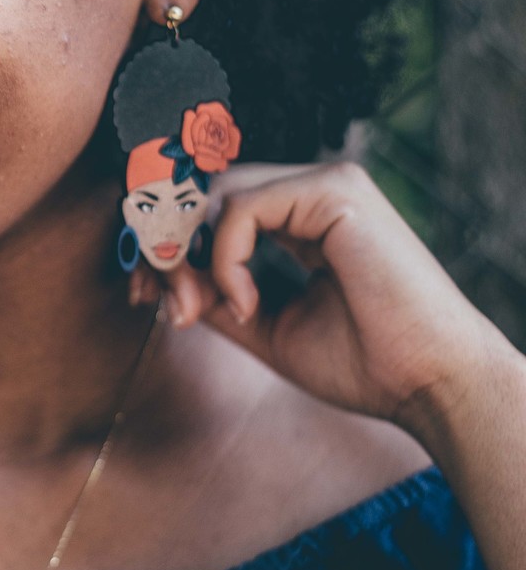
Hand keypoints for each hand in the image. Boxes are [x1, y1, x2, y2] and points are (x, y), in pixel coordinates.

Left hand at [125, 158, 506, 430]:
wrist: (426, 384)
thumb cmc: (362, 363)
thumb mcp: (268, 327)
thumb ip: (217, 296)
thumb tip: (163, 280)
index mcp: (302, 220)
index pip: (212, 206)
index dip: (169, 241)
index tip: (144, 294)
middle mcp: (313, 193)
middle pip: (204, 190)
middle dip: (162, 242)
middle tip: (147, 295)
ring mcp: (326, 185)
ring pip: (215, 194)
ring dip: (186, 253)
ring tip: (199, 308)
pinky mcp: (335, 191)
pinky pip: (242, 209)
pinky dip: (227, 259)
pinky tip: (248, 304)